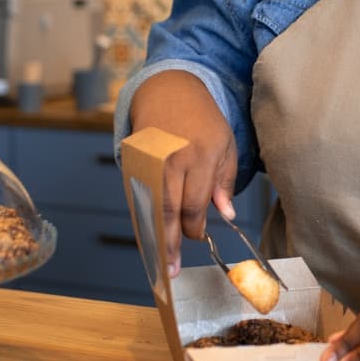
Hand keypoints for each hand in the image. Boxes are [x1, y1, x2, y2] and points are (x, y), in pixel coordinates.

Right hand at [129, 70, 238, 277]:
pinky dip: (141, 216)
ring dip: (154, 235)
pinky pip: (137, 194)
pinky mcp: (133, 160)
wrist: (168, 90)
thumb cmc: (202, 120)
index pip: (196, 204)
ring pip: (151, 205)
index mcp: (202, 156)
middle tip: (170, 270)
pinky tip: (145, 233)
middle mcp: (174, 159)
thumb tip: (226, 215)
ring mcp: (150, 159)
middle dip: (171, 242)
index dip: (196, 227)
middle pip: (171, 209)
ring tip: (156, 260)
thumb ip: (224, 181)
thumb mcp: (225, 145)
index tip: (197, 237)